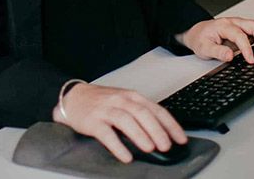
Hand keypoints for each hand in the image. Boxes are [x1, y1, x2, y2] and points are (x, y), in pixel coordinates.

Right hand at [52, 83, 186, 162]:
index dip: (170, 124)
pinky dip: (117, 145)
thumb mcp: (124, 102)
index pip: (156, 109)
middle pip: (142, 113)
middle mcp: (121, 101)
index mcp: (132, 97)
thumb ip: (140, 113)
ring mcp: (106, 110)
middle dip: (157, 130)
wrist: (72, 97)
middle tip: (166, 146)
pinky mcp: (93, 121)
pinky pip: (106, 133)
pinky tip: (126, 156)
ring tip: (150, 148)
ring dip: (140, 135)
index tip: (180, 138)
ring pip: (126, 120)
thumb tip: (162, 132)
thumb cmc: (102, 102)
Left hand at [176, 16, 253, 63]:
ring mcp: (242, 24)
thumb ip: (217, 52)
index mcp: (224, 26)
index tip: (251, 61)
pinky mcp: (246, 29)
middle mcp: (235, 22)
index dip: (248, 49)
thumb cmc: (200, 38)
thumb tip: (230, 56)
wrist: (197, 32)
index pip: (240, 35)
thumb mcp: (203, 48)